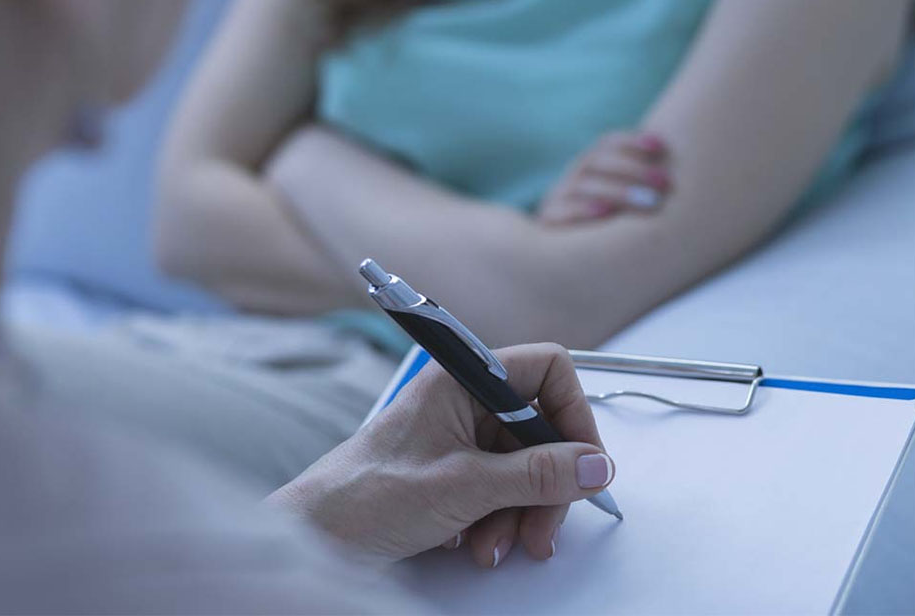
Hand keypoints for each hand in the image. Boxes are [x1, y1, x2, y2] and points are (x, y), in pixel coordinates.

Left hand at [266, 344, 614, 566]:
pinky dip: (500, 519)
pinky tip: (474, 542)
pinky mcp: (456, 470)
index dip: (573, 413)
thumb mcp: (464, 486)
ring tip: (495, 545)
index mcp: (462, 379)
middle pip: (542, 429)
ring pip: (526, 466)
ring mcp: (461, 437)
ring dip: (522, 512)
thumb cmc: (366, 495)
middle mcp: (465, 401)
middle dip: (547, 484)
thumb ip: (537, 475)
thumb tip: (596, 465)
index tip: (584, 463)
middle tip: (542, 529)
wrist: (317, 536)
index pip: (547, 369)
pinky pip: (503, 488)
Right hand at [537, 131, 671, 224]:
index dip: (632, 142)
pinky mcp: (547, 223)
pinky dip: (583, 209)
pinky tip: (606, 213)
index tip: (660, 147)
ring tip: (650, 202)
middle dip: (634, 170)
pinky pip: (561, 212)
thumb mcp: (623, 206)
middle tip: (665, 183)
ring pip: (582, 185)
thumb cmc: (608, 232)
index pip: (606, 144)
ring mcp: (556, 199)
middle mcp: (571, 180)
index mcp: (588, 168)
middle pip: (597, 162)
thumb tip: (674, 174)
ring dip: (619, 191)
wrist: (561, 266)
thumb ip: (641, 186)